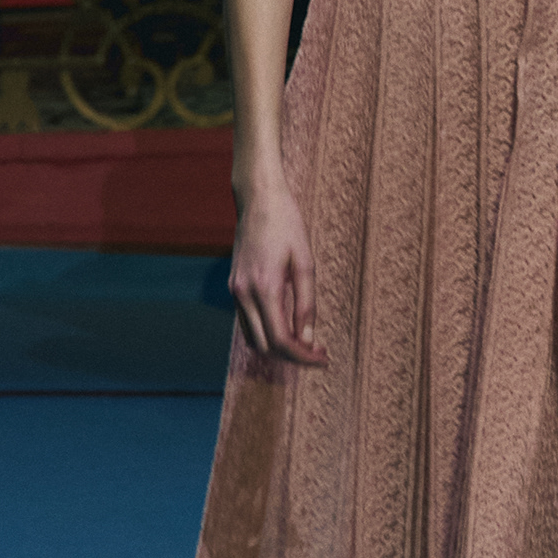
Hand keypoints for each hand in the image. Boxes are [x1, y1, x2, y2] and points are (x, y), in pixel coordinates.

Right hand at [228, 177, 327, 364]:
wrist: (258, 198)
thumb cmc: (286, 224)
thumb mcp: (305, 263)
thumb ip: (306, 304)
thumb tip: (308, 340)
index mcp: (264, 288)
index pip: (281, 340)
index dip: (302, 357)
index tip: (323, 359)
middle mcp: (244, 294)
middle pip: (265, 346)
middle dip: (292, 356)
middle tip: (318, 353)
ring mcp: (235, 291)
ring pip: (253, 338)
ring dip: (278, 347)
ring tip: (306, 343)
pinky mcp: (234, 286)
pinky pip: (248, 322)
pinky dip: (267, 332)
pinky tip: (288, 326)